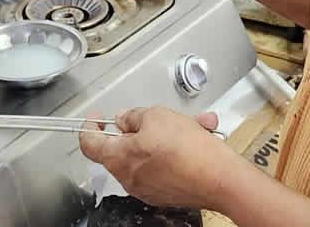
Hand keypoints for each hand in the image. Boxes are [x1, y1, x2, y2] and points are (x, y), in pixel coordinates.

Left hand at [79, 106, 244, 210]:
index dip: (90, 127)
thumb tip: (125, 120)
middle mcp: (129, 178)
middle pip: (123, 148)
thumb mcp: (156, 116)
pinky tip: (200, 137)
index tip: (96, 118)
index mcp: (118, 158)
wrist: (220, 179)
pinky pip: (165, 166)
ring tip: (192, 124)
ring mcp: (148, 188)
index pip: (89, 144)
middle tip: (156, 117)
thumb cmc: (187, 149)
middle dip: (141, 128)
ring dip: (167, 136)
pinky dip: (178, 151)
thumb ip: (134, 116)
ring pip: (149, 154)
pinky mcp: (167, 193)